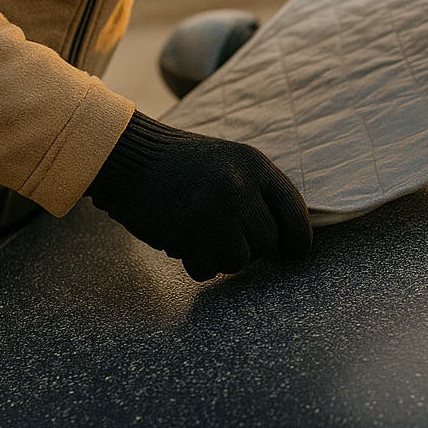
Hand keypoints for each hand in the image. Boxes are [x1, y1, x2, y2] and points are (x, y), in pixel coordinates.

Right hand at [87, 112, 311, 280]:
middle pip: (266, 242)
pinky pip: (207, 270)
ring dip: (221, 257)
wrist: (128, 158)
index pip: (294, 210)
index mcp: (255, 165)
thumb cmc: (183, 165)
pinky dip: (197, 264)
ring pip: (238, 261)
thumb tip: (289, 238)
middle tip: (224, 236)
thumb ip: (260, 192)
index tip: (295, 255)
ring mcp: (212, 211)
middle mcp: (239, 187)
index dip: (299, 239)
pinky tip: (184, 242)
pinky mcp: (186, 234)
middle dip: (249, 247)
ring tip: (200, 233)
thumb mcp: (230, 162)